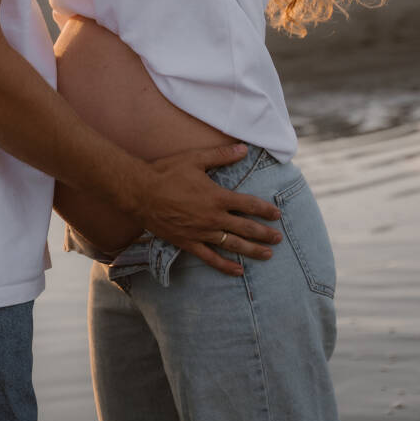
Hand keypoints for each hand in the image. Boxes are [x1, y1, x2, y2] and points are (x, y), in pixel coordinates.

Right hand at [141, 143, 281, 277]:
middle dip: (265, 234)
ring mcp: (202, 233)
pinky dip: (226, 266)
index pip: (249, 205)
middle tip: (278, 239)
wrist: (141, 192)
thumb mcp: (195, 159)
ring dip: (253, 251)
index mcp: (217, 197)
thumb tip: (244, 149)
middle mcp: (213, 217)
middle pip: (246, 228)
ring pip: (233, 245)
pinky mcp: (189, 243)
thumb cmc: (167, 172)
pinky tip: (238, 271)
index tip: (277, 214)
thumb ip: (221, 155)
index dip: (265, 210)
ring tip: (268, 255)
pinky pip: (211, 259)